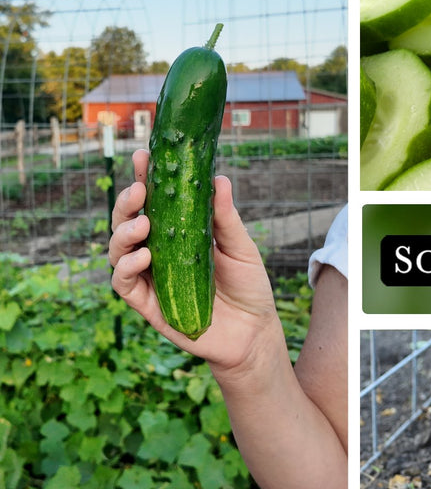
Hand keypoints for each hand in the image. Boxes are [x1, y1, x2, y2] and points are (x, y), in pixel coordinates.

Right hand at [108, 149, 281, 372]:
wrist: (255, 332)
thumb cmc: (249, 288)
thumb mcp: (241, 248)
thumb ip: (225, 218)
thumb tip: (218, 178)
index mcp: (177, 235)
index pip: (152, 203)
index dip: (143, 179)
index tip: (144, 157)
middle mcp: (158, 254)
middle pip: (126, 223)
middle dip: (127, 203)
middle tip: (141, 191)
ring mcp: (151, 279)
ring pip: (117, 251)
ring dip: (123, 233)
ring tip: (144, 224)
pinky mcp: (149, 306)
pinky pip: (124, 285)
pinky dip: (126, 267)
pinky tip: (145, 257)